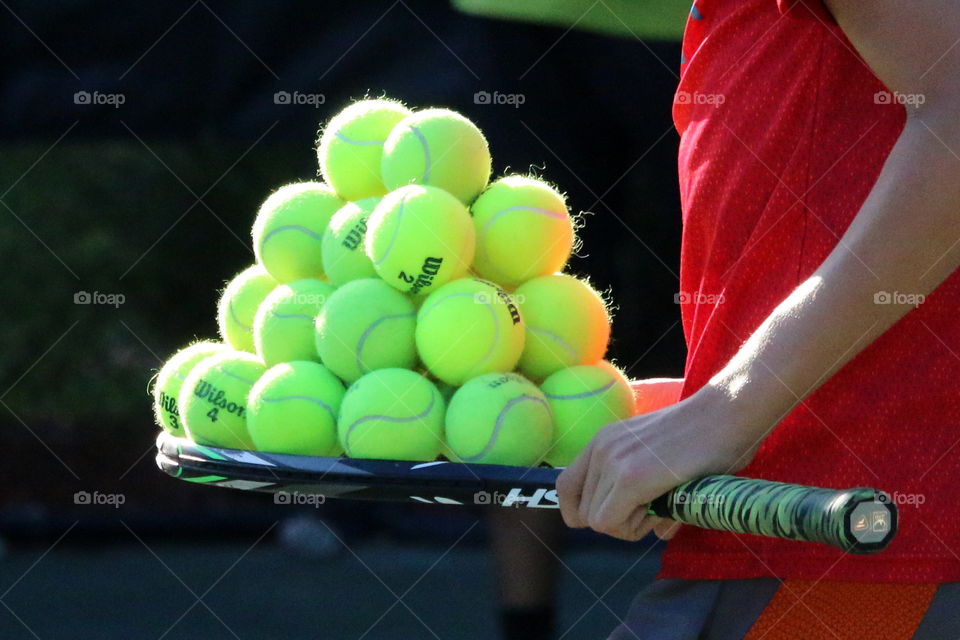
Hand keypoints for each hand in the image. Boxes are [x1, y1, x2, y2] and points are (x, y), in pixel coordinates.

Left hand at [556, 388, 756, 541]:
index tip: (620, 513)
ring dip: (629, 526)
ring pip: (597, 522)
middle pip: (582, 512)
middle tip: (653, 510)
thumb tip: (656, 532)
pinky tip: (661, 509)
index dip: (587, 511)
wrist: (727, 414)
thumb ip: (645, 491)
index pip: (567, 488)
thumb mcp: (659, 459)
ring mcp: (613, 462)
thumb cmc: (707, 436)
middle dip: (617, 522)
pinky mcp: (630, 478)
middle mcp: (600, 448)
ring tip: (661, 506)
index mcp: (603, 441)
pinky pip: (610, 524)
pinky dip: (634, 528)